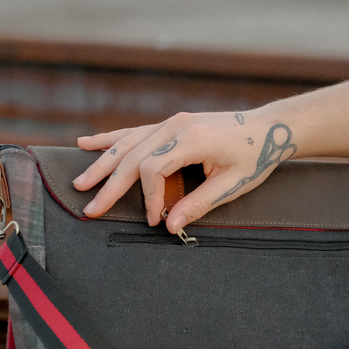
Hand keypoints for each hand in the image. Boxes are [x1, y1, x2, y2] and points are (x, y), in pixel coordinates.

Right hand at [73, 111, 296, 232]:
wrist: (269, 128)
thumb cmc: (255, 156)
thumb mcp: (232, 184)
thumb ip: (200, 204)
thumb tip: (171, 225)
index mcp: (192, 139)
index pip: (152, 169)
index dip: (149, 197)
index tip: (154, 219)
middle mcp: (176, 126)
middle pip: (131, 156)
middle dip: (109, 185)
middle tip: (91, 208)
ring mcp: (171, 122)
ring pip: (127, 142)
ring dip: (102, 163)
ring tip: (80, 182)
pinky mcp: (171, 124)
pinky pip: (134, 132)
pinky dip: (110, 139)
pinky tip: (86, 143)